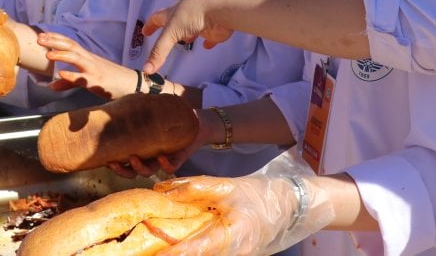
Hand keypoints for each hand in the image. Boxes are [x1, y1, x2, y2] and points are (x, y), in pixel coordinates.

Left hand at [37, 32, 132, 100]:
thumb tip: (52, 86)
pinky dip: (72, 76)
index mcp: (87, 57)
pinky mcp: (97, 81)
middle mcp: (89, 60)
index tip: (42, 34)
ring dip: (61, 55)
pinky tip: (62, 74)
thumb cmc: (109, 79)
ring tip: (48, 54)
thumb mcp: (88, 78)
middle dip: (55, 41)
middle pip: (71, 46)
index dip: (56, 37)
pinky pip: (83, 78)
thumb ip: (70, 81)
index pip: (70, 43)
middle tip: (39, 38)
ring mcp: (93, 70)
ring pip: (76, 58)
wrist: (131, 84)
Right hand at [108, 106, 215, 178]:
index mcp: (139, 149)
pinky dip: (165, 165)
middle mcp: (148, 158)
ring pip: (148, 171)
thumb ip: (134, 109)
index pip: (124, 162)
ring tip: (134, 158)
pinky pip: (170, 168)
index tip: (106, 160)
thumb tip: (113, 103)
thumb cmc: (168, 116)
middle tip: (113, 163)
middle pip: (132, 171)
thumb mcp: (149, 112)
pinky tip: (161, 157)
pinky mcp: (177, 160)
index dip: (115, 165)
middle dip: (122, 170)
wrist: (193, 120)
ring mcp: (161, 160)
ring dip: (139, 168)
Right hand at [141, 0, 234, 74]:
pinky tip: (206, 46)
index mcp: (172, 14)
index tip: (144, 32)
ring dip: (186, 35)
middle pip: (173, 23)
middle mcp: (185, 17)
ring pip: (190, 29)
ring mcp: (200, 22)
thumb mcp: (171, 33)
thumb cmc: (192, 16)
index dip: (150, 25)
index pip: (157, 18)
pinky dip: (207, 42)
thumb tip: (146, 70)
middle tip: (162, 37)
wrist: (220, 9)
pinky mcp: (213, 30)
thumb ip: (159, 51)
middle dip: (167, 29)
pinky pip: (209, 37)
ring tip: (184, 42)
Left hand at [154, 171, 329, 255]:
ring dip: (180, 251)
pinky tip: (173, 245)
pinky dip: (190, 249)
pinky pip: (207, 253)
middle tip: (148, 249)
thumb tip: (164, 190)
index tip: (157, 254)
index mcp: (232, 237)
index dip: (175, 254)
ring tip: (156, 245)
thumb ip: (195, 188)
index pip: (198, 250)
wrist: (287, 207)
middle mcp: (232, 255)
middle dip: (172, 254)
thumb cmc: (259, 196)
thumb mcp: (227, 186)